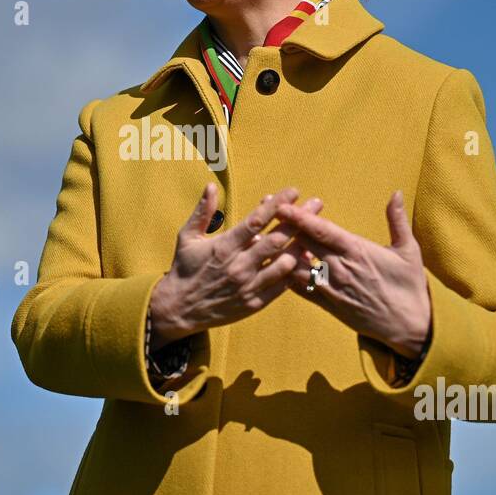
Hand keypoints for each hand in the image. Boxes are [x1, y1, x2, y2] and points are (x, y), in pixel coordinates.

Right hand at [149, 183, 323, 348]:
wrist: (178, 309)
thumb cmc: (184, 269)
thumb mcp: (187, 238)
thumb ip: (202, 212)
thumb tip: (211, 185)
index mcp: (224, 246)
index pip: (257, 220)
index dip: (277, 204)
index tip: (293, 191)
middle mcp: (239, 265)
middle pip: (277, 239)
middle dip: (300, 219)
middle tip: (317, 204)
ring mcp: (248, 286)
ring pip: (284, 263)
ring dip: (302, 246)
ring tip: (316, 232)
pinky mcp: (254, 303)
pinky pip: (281, 286)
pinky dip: (295, 272)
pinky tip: (306, 260)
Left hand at [276, 189, 431, 357]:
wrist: (409, 326)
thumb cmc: (410, 286)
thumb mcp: (409, 250)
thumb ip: (397, 220)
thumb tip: (397, 192)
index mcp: (357, 251)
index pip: (321, 230)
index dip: (299, 217)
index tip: (281, 205)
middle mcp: (340, 268)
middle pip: (303, 244)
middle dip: (284, 227)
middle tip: (265, 213)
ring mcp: (332, 288)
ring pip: (297, 267)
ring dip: (281, 253)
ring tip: (261, 239)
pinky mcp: (329, 305)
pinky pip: (301, 289)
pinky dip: (288, 276)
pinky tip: (277, 265)